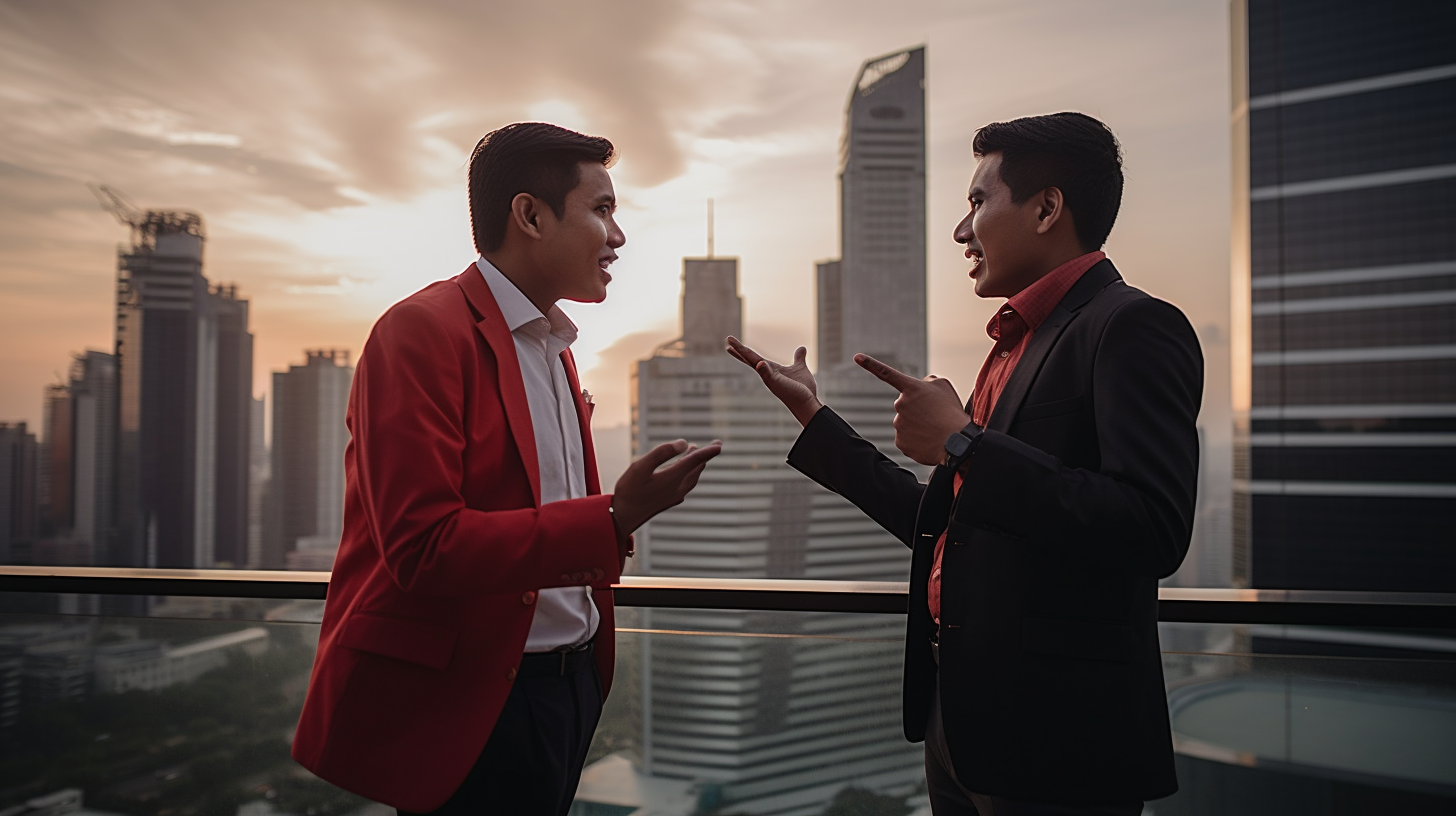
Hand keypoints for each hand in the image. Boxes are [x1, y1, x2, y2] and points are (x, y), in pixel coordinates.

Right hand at [611, 439, 722, 537]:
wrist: (622, 518)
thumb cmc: (629, 490)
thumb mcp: (640, 467)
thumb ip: (661, 453)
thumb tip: (684, 443)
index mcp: (673, 478)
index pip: (695, 460)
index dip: (708, 451)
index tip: (719, 444)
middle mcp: (678, 488)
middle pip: (697, 468)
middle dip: (705, 456)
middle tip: (716, 444)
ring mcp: (675, 496)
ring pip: (692, 477)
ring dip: (697, 464)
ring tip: (696, 452)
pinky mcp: (670, 501)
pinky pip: (686, 484)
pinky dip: (689, 473)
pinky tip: (683, 472)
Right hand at [725, 336, 821, 425]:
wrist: (808, 402)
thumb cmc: (803, 389)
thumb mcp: (800, 368)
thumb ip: (798, 358)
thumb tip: (802, 348)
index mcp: (771, 369)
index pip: (753, 357)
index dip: (742, 350)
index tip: (730, 343)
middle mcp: (767, 373)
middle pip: (750, 359)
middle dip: (739, 349)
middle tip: (727, 339)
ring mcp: (771, 379)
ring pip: (756, 365)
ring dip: (745, 356)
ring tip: (732, 346)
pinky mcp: (778, 384)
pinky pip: (770, 375)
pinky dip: (764, 369)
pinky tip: (760, 363)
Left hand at [854, 354, 971, 465]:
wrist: (957, 442)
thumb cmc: (952, 412)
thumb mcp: (944, 387)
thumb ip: (928, 381)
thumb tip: (920, 387)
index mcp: (910, 388)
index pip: (886, 373)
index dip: (870, 364)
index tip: (856, 356)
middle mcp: (900, 404)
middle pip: (905, 405)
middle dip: (917, 410)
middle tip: (935, 416)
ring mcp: (898, 424)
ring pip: (906, 423)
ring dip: (919, 425)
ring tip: (935, 429)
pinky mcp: (900, 442)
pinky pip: (908, 439)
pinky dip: (918, 440)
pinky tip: (929, 440)